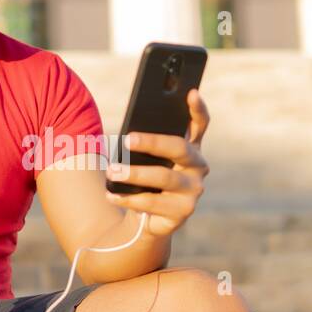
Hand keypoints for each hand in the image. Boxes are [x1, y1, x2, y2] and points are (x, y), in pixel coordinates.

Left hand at [104, 88, 209, 236]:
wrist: (148, 218)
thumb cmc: (147, 180)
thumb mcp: (147, 160)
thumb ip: (147, 145)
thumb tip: (128, 136)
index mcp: (191, 147)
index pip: (200, 124)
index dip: (197, 109)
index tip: (191, 92)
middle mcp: (198, 167)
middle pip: (179, 148)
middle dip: (152, 142)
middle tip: (127, 140)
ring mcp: (193, 190)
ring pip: (164, 177)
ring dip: (135, 174)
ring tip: (112, 171)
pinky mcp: (183, 212)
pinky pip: (153, 203)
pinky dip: (128, 198)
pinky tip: (111, 194)